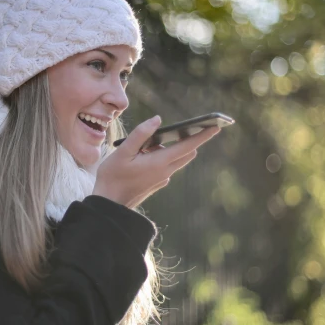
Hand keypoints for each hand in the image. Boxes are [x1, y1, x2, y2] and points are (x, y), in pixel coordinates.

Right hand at [92, 116, 219, 209]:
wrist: (109, 205)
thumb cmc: (112, 177)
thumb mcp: (122, 152)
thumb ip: (140, 134)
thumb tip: (157, 120)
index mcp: (159, 162)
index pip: (188, 146)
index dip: (203, 135)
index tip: (216, 126)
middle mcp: (165, 172)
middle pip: (187, 154)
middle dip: (191, 140)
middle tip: (187, 127)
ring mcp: (162, 180)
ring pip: (177, 161)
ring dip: (174, 149)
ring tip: (149, 144)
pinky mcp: (156, 184)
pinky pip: (166, 168)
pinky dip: (162, 158)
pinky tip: (143, 157)